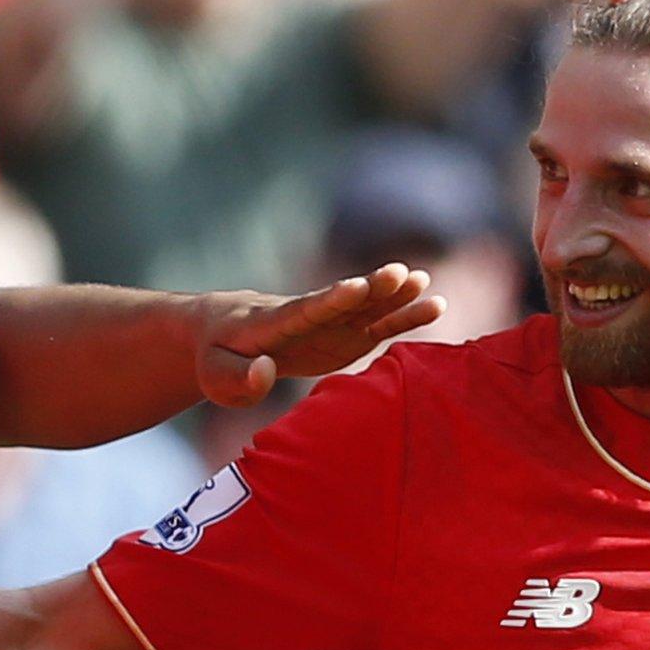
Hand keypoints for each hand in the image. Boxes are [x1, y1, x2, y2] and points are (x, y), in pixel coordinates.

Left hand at [195, 263, 444, 406]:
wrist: (225, 333)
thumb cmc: (217, 356)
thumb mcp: (214, 374)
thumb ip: (237, 377)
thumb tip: (264, 372)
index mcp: (273, 323)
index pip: (305, 309)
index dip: (331, 299)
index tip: (356, 286)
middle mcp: (309, 316)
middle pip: (343, 301)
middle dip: (370, 288)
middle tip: (399, 272)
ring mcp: (331, 325)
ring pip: (367, 308)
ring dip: (393, 296)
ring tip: (423, 281)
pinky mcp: (346, 336)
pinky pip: (379, 326)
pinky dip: (404, 317)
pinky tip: (434, 305)